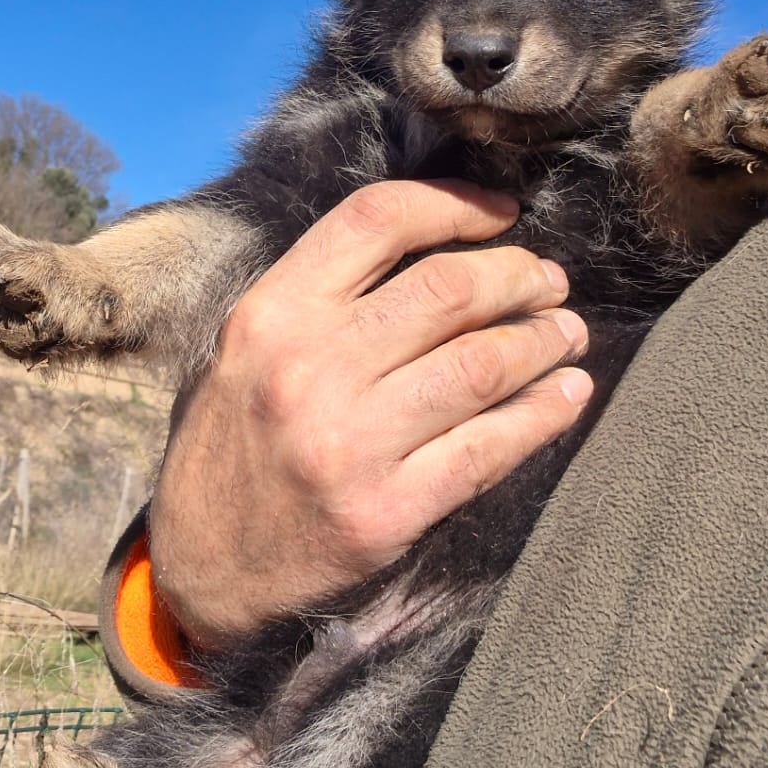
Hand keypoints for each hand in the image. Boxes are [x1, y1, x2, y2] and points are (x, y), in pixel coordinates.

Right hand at [149, 180, 590, 647]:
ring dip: (543, 340)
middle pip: (447, 290)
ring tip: (567, 331)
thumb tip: (438, 249)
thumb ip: (320, 296)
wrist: (200, 564)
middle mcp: (308, 369)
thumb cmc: (232, 440)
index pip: (377, 221)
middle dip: (518, 276)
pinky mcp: (387, 512)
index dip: (454, 203)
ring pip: (481, 365)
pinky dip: (543, 414)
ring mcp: (350, 443)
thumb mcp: (244, 347)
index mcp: (271, 314)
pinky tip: (567, 395)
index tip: (502, 212)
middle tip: (548, 281)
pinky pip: (489, 448)